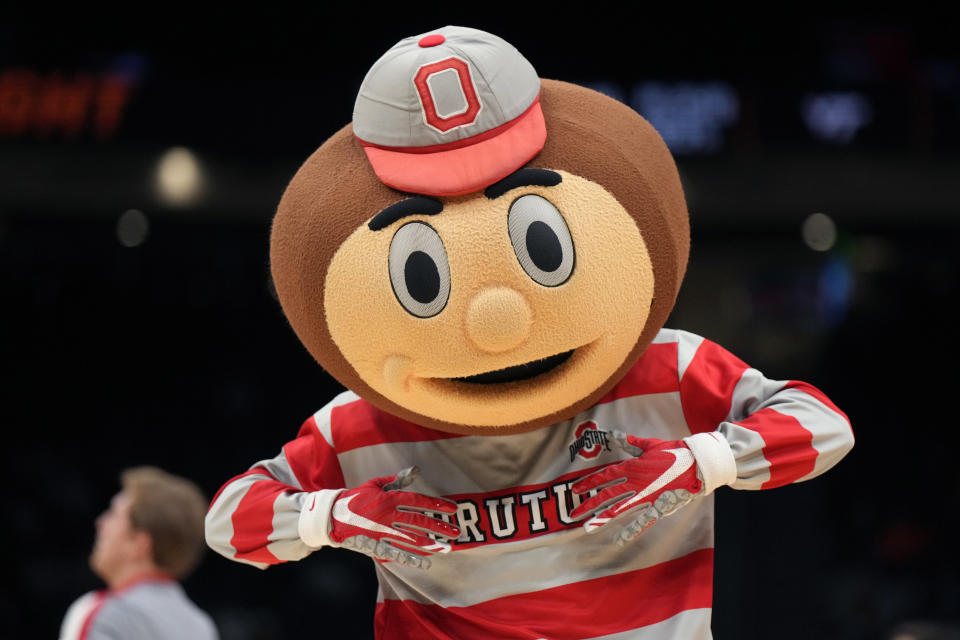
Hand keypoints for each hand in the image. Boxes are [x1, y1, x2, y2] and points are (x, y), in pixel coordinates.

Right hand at [303, 467, 460, 568]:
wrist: (332, 516)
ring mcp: (382, 532)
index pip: (418, 502)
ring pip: (411, 539)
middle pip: (419, 522)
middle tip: (456, 532)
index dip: (436, 505)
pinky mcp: (376, 545)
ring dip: (430, 544)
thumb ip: (398, 480)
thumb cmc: (357, 498)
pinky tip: (425, 563)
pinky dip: (411, 558)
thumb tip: (416, 470)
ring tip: (447, 548)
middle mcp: (388, 516)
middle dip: (439, 527)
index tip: (452, 509)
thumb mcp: (376, 485)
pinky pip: (396, 553)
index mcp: (389, 498)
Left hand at [570, 433, 701, 544]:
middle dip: (589, 504)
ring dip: (603, 518)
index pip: (605, 476)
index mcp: (632, 467)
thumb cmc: (674, 452)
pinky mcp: (659, 506)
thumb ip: (629, 442)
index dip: (589, 483)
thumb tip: (613, 434)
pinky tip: (619, 540)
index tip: (576, 489)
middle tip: (573, 513)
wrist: (697, 464)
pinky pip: (643, 520)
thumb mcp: (649, 445)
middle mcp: (635, 483)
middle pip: (607, 495)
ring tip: (587, 527)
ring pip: (619, 508)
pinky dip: (631, 531)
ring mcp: (646, 496)